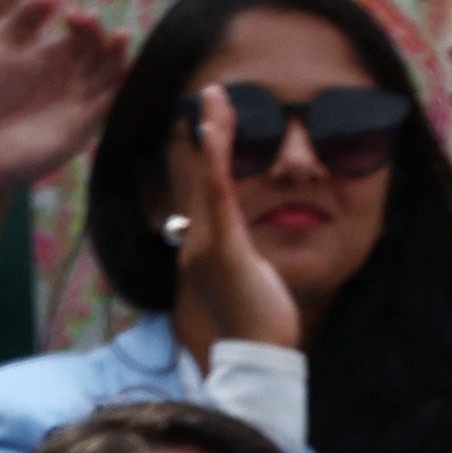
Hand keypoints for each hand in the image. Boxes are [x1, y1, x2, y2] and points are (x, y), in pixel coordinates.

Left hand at [0, 0, 128, 196]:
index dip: (82, 22)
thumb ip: (22, 19)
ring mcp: (78, 103)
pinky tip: (123, 72)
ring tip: (122, 36)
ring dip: (117, 57)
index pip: (80, 34)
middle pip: (98, 51)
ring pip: (109, 76)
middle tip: (87, 20)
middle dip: (97, 34)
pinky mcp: (80, 129)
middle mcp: (72, 78)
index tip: (71, 14)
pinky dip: (117, 90)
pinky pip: (106, 107)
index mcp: (55, 57)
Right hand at [162, 85, 299, 352]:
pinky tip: (216, 128)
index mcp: (200, 249)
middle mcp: (195, 243)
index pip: (201, 191)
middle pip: (197, 175)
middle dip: (205, 130)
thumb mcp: (248, 282)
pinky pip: (218, 195)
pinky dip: (215, 159)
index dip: (203, 154)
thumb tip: (245, 251)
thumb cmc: (257, 328)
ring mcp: (206, 246)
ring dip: (212, 131)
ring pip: (206, 177)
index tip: (210, 121)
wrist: (255, 361)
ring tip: (215, 95)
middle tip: (210, 91)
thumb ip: (241, 259)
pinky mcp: (225, 249)